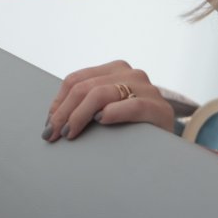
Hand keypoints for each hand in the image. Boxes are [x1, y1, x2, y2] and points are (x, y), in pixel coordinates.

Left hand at [43, 60, 175, 141]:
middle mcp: (130, 73)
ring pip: (102, 94)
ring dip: (80, 115)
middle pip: (85, 87)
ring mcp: (146, 89)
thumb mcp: (107, 110)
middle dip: (64, 112)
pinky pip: (132, 106)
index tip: (48, 123)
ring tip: (70, 133)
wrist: (169, 147)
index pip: (76, 80)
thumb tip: (52, 118)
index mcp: (115, 69)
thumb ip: (87, 105)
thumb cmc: (131, 129)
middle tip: (52, 134)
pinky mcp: (159, 108)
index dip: (58, 102)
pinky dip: (114, 112)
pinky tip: (101, 121)